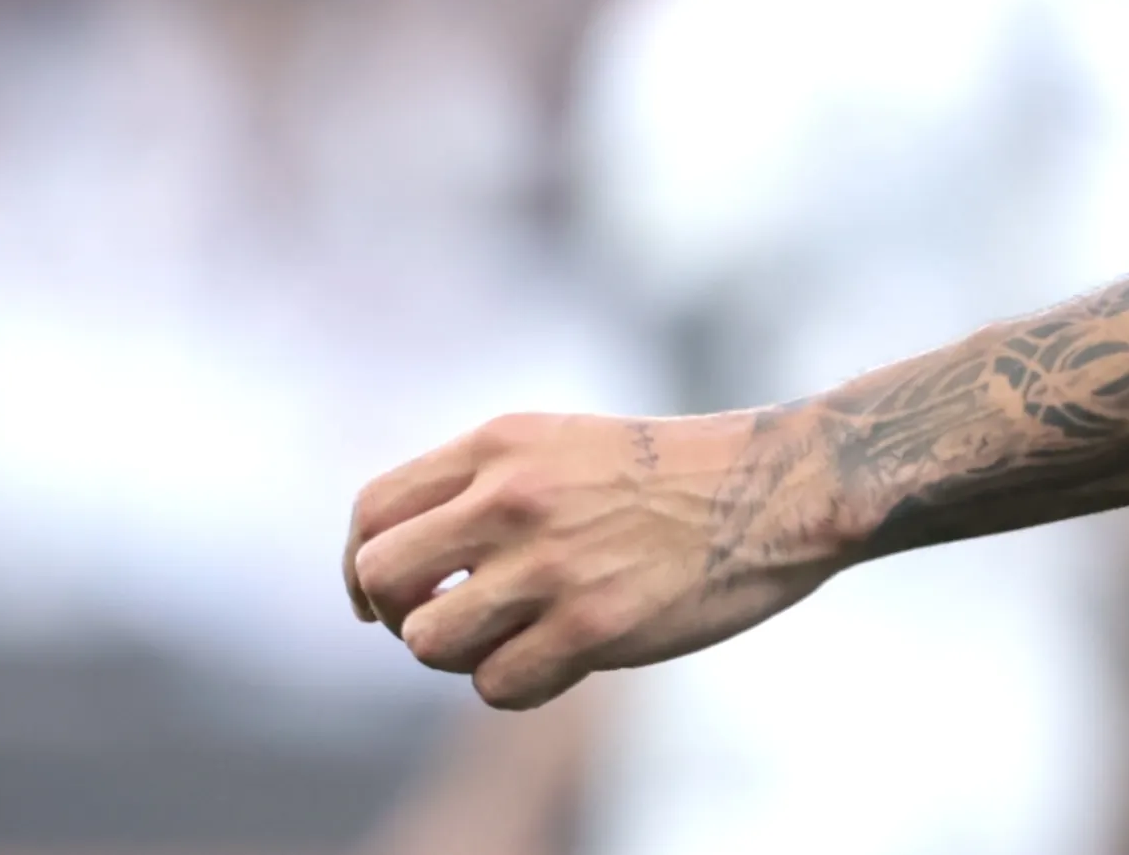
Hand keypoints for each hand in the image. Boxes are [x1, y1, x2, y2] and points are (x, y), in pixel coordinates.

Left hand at [345, 410, 845, 708]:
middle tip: (445, 622)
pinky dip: (516, 686)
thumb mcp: (558, 447)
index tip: (382, 598)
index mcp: (498, 443)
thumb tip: (398, 561)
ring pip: (428, 643)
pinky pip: (496, 686)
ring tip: (511, 640)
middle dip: (398, 615)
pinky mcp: (591, 626)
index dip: (360, 567)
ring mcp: (549, 564)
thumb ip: (481, 487)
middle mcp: (510, 497)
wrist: (768, 489)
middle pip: (381, 577)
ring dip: (459, 656)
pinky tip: (559, 661)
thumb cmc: (665, 475)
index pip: (373, 510)